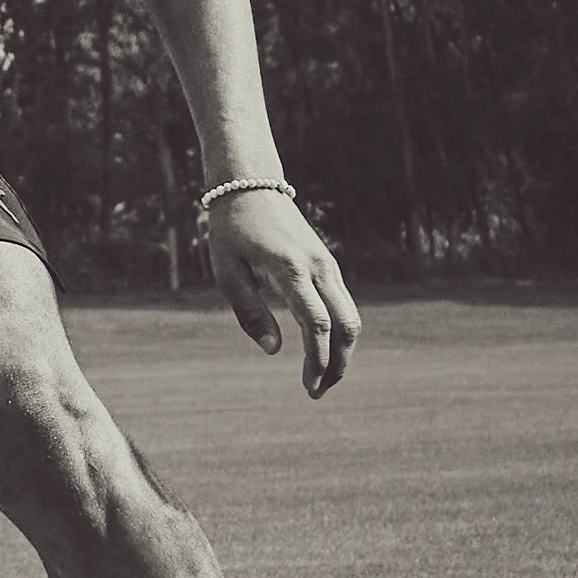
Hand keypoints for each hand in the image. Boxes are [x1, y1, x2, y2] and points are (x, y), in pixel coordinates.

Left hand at [205, 190, 359, 397]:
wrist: (252, 186)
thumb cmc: (232, 230)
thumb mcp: (228, 271)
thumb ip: (249, 312)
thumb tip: (273, 350)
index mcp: (291, 269)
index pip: (317, 323)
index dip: (317, 359)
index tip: (309, 386)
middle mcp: (318, 266)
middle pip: (346, 324)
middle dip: (337, 363)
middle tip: (317, 392)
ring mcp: (328, 265)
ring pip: (350, 316)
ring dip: (341, 351)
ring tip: (321, 379)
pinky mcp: (328, 265)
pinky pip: (343, 305)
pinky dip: (338, 333)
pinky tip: (322, 352)